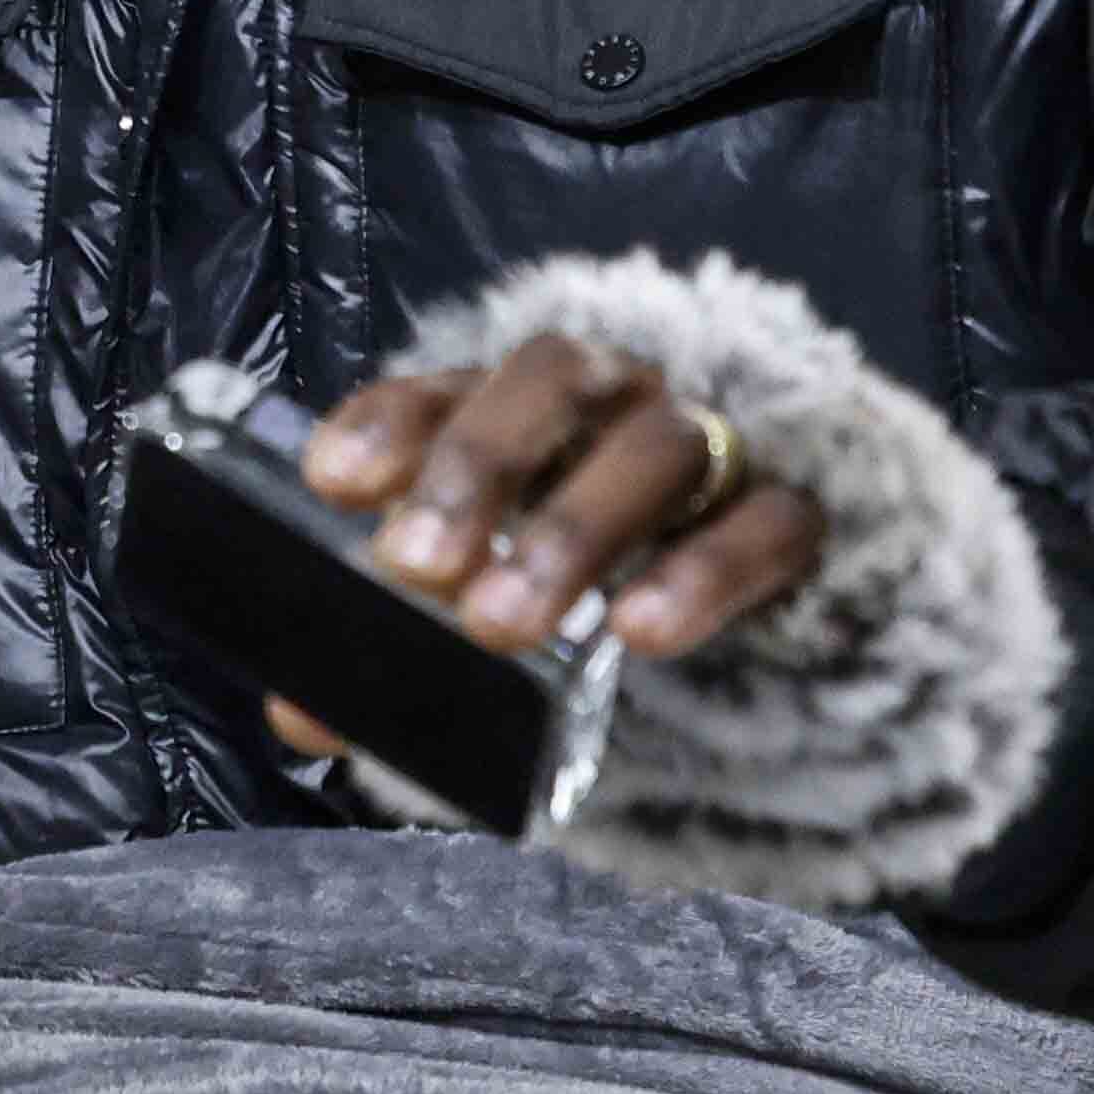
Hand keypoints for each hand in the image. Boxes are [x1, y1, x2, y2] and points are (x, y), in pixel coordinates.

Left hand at [262, 332, 828, 762]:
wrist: (769, 638)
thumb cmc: (589, 603)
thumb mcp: (487, 622)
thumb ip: (396, 654)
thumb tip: (296, 713)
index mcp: (525, 415)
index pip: (451, 382)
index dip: (392, 419)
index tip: (331, 485)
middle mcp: (618, 406)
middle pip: (554, 381)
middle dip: (477, 466)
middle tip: (415, 567)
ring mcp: (717, 453)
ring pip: (659, 445)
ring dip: (571, 529)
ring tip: (502, 625)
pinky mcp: (797, 521)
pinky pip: (766, 526)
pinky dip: (699, 572)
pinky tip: (638, 631)